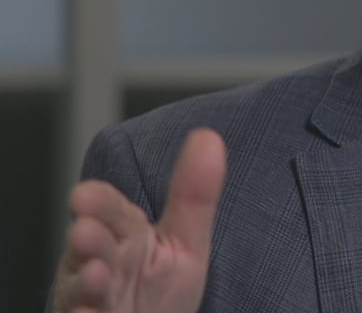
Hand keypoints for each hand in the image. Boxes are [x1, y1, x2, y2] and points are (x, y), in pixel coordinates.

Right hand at [53, 128, 225, 312]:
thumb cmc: (161, 291)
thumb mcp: (185, 242)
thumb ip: (193, 195)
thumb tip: (209, 136)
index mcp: (124, 236)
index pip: (110, 212)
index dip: (99, 204)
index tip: (85, 195)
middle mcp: (100, 265)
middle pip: (90, 249)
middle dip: (86, 240)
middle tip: (86, 232)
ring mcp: (91, 300)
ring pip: (80, 289)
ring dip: (85, 282)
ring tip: (97, 274)